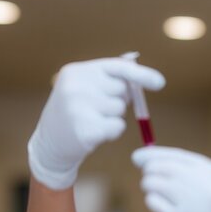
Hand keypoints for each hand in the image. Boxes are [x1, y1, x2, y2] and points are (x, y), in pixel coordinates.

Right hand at [28, 56, 164, 189]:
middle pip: (122, 89)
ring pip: (120, 109)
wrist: (50, 145)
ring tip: (92, 120)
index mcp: (76, 71)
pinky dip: (112, 132)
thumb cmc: (76, 112)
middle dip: (118, 100)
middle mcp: (75, 86)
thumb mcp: (86, 87)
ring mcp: (78, 108)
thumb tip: (143, 67)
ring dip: (114, 117)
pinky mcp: (85, 130)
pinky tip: (94, 134)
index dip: (141, 74)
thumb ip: (111, 76)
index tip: (160, 83)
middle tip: (96, 109)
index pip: (117, 67)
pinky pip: (118, 127)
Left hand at [132, 146, 210, 211]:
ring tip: (156, 191)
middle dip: (150, 169)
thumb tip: (159, 160)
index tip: (140, 155)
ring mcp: (193, 204)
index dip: (154, 154)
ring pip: (155, 183)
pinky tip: (160, 204)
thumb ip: (196, 171)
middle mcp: (205, 185)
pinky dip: (153, 201)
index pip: (178, 156)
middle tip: (147, 175)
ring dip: (150, 185)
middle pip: (164, 167)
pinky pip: (155, 203)